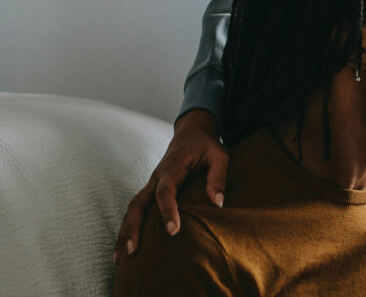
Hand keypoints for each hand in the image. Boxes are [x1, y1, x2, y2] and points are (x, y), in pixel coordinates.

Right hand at [113, 109, 227, 263]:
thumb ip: (218, 177)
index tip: (173, 231)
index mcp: (172, 168)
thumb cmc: (206, 146)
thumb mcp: (219, 156)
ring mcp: (150, 184)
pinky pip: (136, 210)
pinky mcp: (151, 190)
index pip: (165, 192)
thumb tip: (218, 203)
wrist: (191, 133)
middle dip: (134, 227)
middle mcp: (156, 177)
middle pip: (138, 203)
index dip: (168, 211)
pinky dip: (128, 227)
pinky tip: (125, 248)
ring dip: (125, 232)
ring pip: (132, 209)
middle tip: (133, 251)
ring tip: (119, 258)